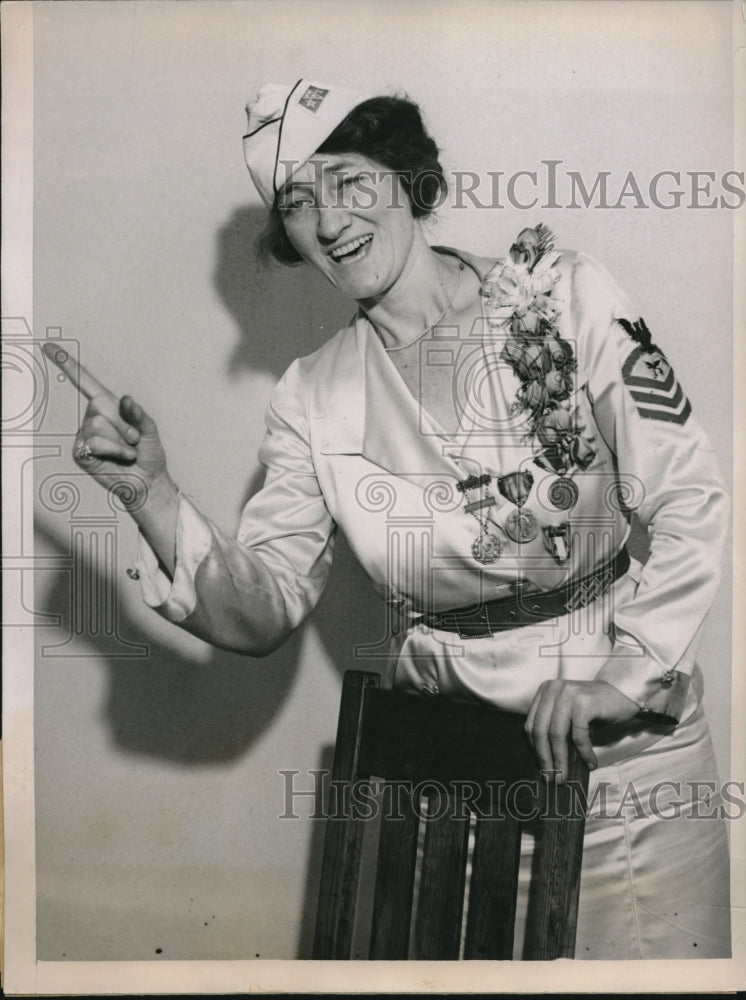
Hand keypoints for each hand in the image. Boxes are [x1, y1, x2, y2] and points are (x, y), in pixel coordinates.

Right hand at [44, 343, 179, 572]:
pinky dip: (114, 450)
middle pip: (99, 408)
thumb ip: (138, 414)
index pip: (85, 381)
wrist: (147, 481)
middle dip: (124, 425)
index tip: (49, 347)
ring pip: (98, 426)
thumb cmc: (149, 453)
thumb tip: (124, 399)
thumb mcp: (149, 429)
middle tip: (133, 440)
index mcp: (108, 405)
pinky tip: (120, 458)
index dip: (67, 364)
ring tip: (128, 451)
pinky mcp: (81, 452)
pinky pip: (95, 443)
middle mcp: (93, 417)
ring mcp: (85, 435)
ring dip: (121, 441)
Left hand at [525, 679, 639, 782]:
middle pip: (540, 730)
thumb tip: (545, 761)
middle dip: (545, 759)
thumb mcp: (567, 713)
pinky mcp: (584, 703)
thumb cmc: (594, 708)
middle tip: (551, 778)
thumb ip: (554, 726)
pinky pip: (579, 735)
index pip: (531, 724)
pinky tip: (590, 763)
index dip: (535, 749)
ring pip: (557, 735)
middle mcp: (554, 689)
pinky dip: (584, 753)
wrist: (622, 694)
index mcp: (545, 691)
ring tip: (565, 775)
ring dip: (561, 759)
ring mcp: (568, 694)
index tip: (541, 768)